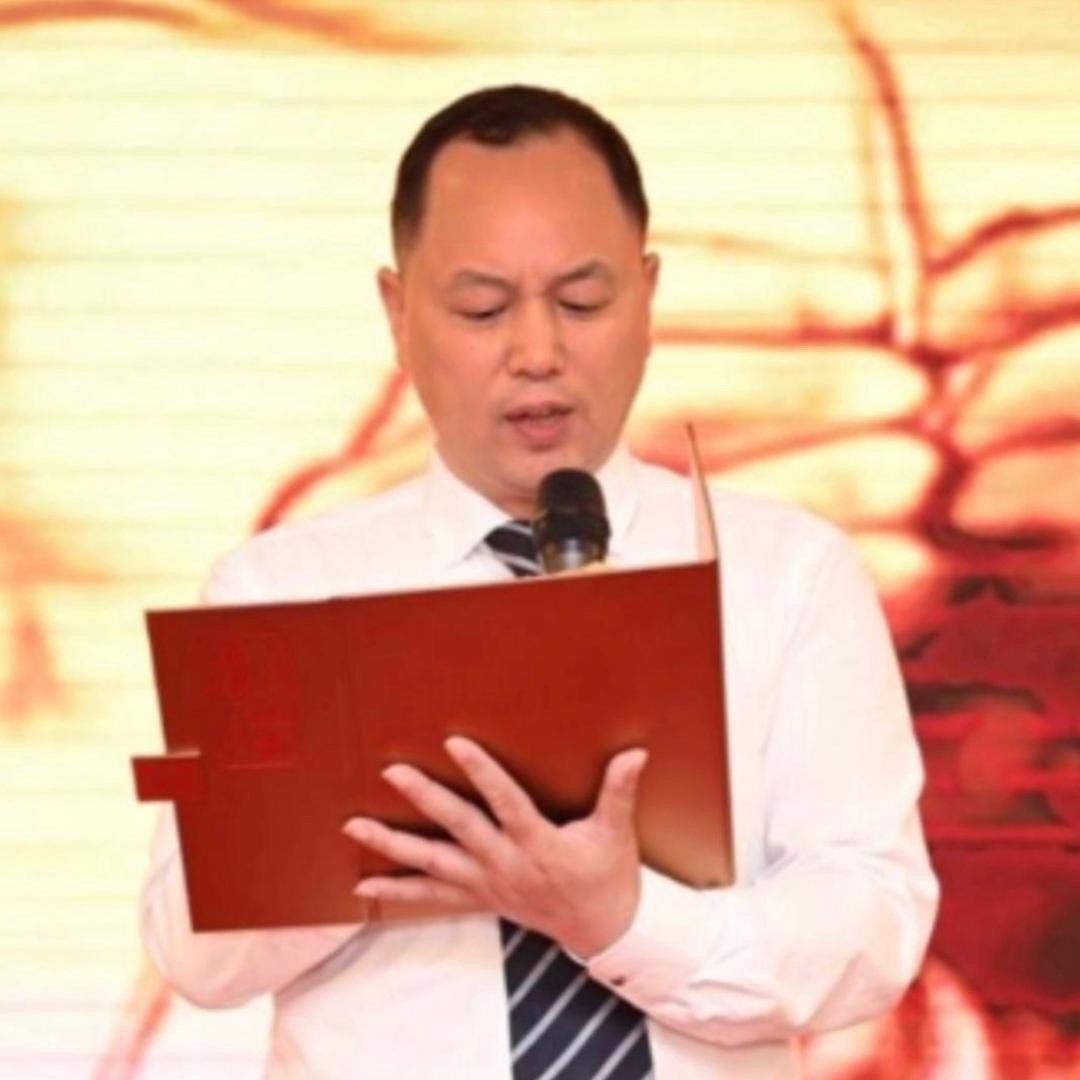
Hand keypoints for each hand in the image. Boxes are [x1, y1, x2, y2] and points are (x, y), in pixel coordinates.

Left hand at [342, 736, 647, 958]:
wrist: (602, 930)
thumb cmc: (608, 874)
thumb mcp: (616, 832)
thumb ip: (618, 791)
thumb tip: (635, 753)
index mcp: (538, 843)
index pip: (505, 802)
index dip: (481, 772)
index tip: (455, 744)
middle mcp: (505, 864)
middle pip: (458, 828)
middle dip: (425, 799)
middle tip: (393, 772)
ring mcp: (487, 884)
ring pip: (432, 864)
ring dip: (392, 845)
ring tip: (355, 826)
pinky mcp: (479, 898)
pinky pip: (431, 896)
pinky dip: (398, 889)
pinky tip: (365, 883)